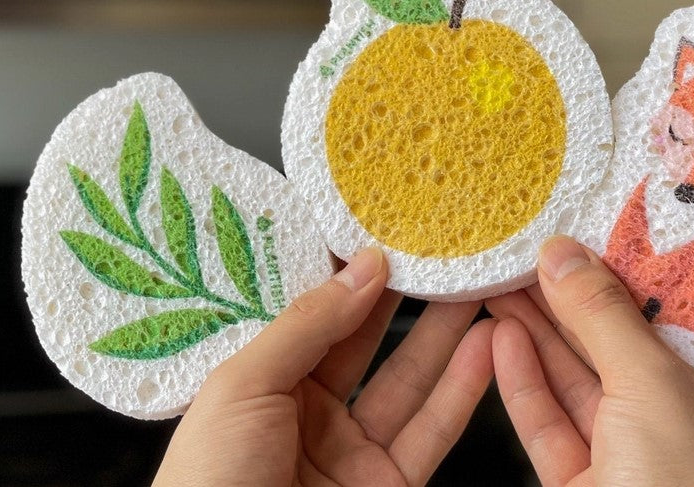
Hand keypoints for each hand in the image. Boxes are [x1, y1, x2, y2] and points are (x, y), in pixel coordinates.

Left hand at [153, 248, 494, 486]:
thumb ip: (307, 325)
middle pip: (371, 342)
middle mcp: (310, 411)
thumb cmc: (206, 482)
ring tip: (481, 283)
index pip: (319, 315)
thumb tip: (366, 268)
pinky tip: (487, 347)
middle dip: (410, 296)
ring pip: (411, 381)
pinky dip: (463, 388)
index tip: (395, 232)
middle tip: (448, 250)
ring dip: (448, 334)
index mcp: (264, 382)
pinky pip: (432, 430)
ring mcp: (353, 451)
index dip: (357, 276)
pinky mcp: (390, 485)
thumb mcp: (243, 386)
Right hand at [486, 237, 693, 486]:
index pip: (684, 319)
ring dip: (540, 331)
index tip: (597, 233)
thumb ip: (605, 318)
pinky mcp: (589, 485)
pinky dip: (525, 381)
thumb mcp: (656, 389)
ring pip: (581, 381)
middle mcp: (691, 429)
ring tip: (506, 281)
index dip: (637, 272)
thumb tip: (566, 258)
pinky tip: (502, 340)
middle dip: (575, 297)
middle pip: (624, 345)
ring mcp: (636, 460)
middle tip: (536, 251)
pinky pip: (553, 423)